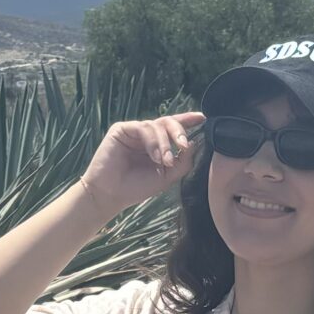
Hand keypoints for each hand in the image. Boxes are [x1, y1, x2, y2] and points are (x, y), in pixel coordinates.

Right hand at [78, 112, 202, 218]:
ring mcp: (134, 131)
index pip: (174, 128)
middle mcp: (147, 135)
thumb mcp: (167, 177)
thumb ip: (183, 162)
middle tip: (184, 146)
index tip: (202, 118)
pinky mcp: (121, 130)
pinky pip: (143, 127)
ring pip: (157, 125)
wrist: (111, 195)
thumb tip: (194, 143)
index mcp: (157, 144)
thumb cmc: (136, 187)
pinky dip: (152, 141)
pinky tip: (155, 156)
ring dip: (165, 143)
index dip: (188, 120)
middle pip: (168, 122)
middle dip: (179, 132)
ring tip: (164, 161)